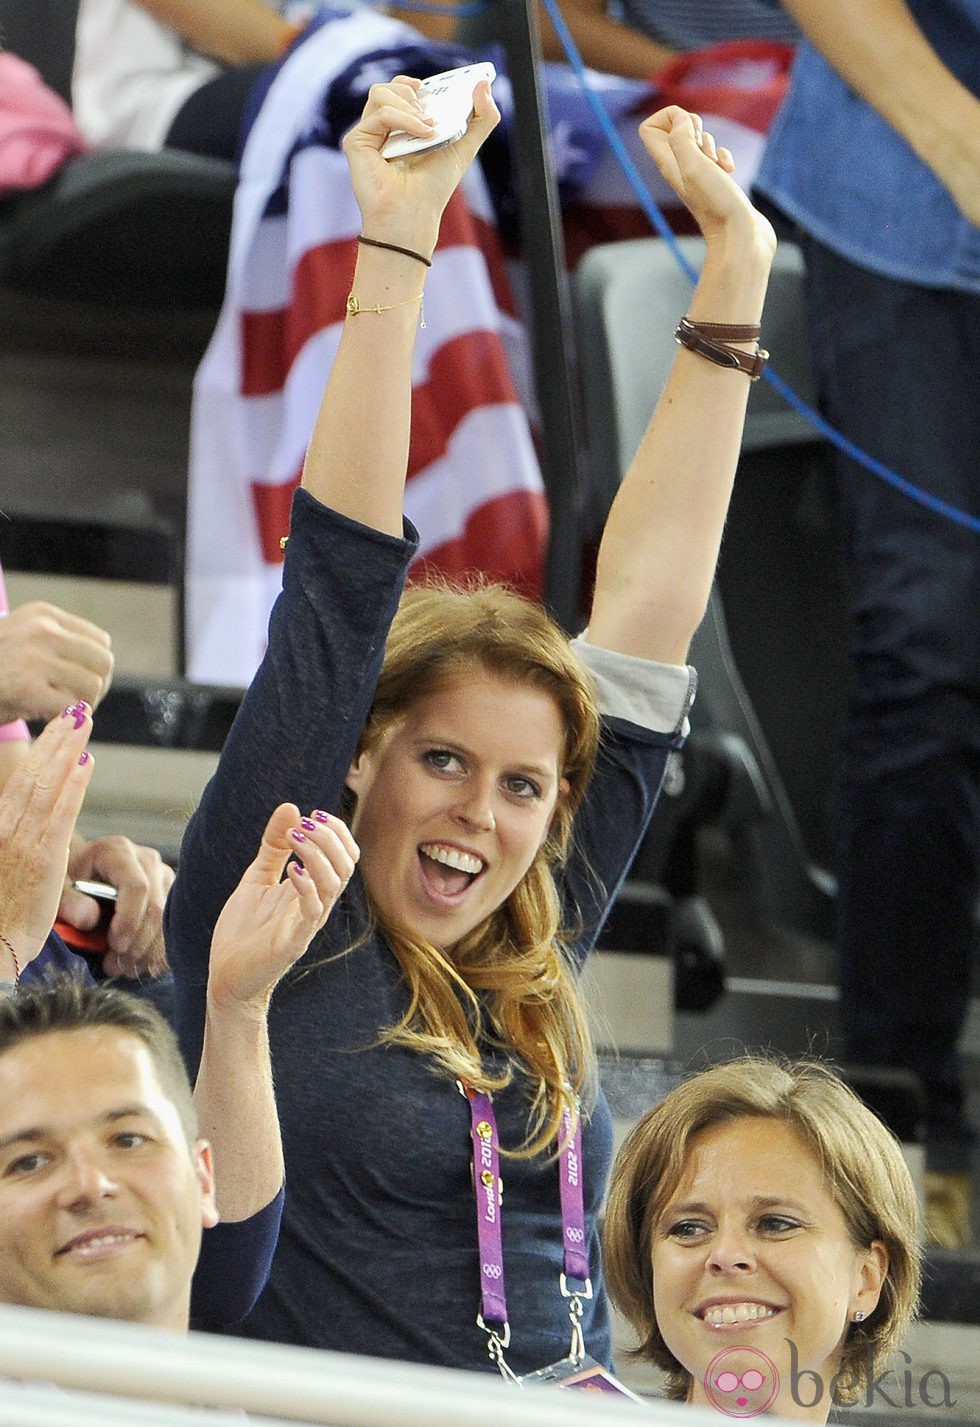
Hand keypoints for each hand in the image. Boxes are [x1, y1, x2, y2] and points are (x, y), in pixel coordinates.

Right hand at [0, 602, 113, 724]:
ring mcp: (33, 656)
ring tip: (63, 710)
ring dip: (85, 704)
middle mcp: (40, 629)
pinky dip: (67, 717)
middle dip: (97, 687)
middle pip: (104, 662)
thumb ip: (58, 643)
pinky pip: (73, 705)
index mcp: (42, 614)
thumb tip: (103, 667)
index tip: (81, 683)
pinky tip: (48, 717)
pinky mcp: (26, 686)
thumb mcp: (24, 641)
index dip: (96, 668)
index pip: (101, 641)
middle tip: (79, 702)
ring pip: (93, 684)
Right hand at [0, 703, 94, 974]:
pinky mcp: (41, 860)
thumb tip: (29, 812)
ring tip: (84, 724)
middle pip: (34, 774)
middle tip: (77, 711)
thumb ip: (15, 834)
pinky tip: (86, 764)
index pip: (21, 779)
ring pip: (47, 786)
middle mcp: (6, 828)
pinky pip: (59, 814)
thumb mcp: (4, 864)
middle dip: (56, 739)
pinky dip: (72, 786)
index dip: (41, 750)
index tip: (60, 727)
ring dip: (67, 751)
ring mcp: (23, 842)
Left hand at [63, 834, 173, 979]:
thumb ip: (69, 902)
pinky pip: (174, 926)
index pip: (137, 887)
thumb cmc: (69, 880)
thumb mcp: (58, 888)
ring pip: (168, 919)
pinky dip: (160, 951)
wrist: (82, 871)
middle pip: (156, 907)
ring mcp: (162, 875)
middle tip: (116, 967)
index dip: (130, 921)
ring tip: (124, 969)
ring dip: (148, 951)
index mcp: (117, 851)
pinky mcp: (170, 892)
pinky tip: (141, 964)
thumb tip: (88, 919)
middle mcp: (146, 859)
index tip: (115, 946)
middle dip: (138, 944)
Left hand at [207, 805, 358, 1015]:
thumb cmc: (243, 930)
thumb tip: (292, 807)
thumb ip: (274, 846)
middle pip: (346, 866)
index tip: (312, 814)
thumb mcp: (256, 878)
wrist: (224, 977)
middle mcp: (316, 905)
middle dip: (330, 838)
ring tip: (295, 838)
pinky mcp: (292, 943)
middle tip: (304, 824)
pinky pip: (312, 913)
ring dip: (318, 855)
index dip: (336, 831)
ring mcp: (306, 925)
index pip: (345, 856)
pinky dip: (306, 886)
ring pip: (334, 884)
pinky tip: (291, 870)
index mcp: (312, 890)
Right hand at [342, 75, 499, 252]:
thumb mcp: (465, 147)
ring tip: (428, 127)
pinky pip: (381, 112)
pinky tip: (423, 134)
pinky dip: (405, 119)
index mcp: (401, 127)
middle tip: (430, 113)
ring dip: (409, 104)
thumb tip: (484, 83)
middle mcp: (382, 129)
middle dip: (411, 90)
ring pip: (381, 93)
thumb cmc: (434, 187)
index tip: (429, 88)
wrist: (414, 214)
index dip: (414, 84)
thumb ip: (482, 117)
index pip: (402, 90)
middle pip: (389, 86)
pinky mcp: (357, 141)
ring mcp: (368, 134)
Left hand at [638, 106, 775, 254]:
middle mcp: (678, 169)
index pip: (648, 130)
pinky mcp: (715, 181)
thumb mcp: (695, 165)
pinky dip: (724, 156)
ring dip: (711, 143)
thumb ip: (682, 138)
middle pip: (673, 129)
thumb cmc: (717, 204)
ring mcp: (697, 176)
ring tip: (716, 165)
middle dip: (692, 126)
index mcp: (667, 165)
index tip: (686, 127)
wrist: (739, 237)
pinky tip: (729, 171)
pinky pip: (716, 156)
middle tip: (701, 146)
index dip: (667, 117)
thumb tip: (680, 118)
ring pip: (697, 141)